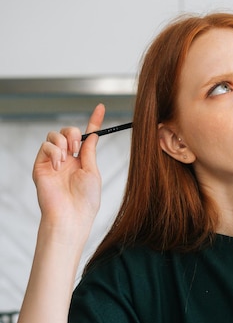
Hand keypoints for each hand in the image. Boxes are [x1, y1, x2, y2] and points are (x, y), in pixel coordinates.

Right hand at [33, 103, 104, 239]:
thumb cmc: (85, 201)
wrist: (70, 216)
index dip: (94, 121)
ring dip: (63, 142)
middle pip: (68, 132)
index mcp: (82, 162)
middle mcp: (67, 160)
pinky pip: (45, 146)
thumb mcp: (93, 172)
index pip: (87, 137)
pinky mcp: (41, 165)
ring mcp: (53, 162)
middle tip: (77, 147)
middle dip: (73, 133)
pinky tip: (58, 165)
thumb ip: (90, 151)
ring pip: (55, 136)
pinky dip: (54, 151)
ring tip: (67, 157)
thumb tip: (93, 134)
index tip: (101, 107)